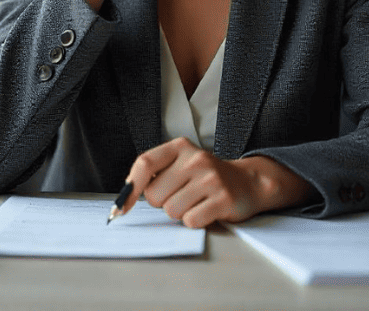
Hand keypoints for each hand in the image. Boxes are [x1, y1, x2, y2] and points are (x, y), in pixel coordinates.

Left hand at [121, 138, 314, 228]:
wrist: (248, 182)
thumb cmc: (206, 177)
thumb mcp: (182, 164)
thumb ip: (156, 173)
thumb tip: (124, 197)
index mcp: (180, 146)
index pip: (145, 163)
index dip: (129, 188)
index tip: (120, 208)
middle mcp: (195, 158)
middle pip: (155, 196)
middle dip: (163, 203)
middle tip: (182, 196)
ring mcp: (210, 178)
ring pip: (171, 211)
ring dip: (180, 213)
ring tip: (196, 202)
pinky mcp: (222, 198)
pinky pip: (191, 221)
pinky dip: (195, 222)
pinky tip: (206, 210)